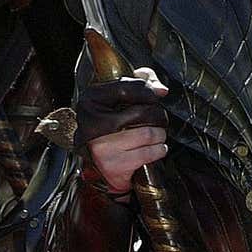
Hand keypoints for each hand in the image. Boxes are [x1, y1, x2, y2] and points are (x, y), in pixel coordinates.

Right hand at [79, 67, 168, 195]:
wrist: (100, 167)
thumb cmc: (112, 129)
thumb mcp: (118, 101)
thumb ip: (139, 84)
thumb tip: (160, 90)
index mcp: (91, 101)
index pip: (125, 88)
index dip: (147, 90)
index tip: (158, 94)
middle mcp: (92, 123)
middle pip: (142, 112)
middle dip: (158, 116)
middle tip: (158, 120)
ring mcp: (102, 146)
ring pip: (148, 133)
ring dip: (160, 134)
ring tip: (156, 135)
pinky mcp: (113, 165)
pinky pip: (149, 152)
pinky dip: (159, 150)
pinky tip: (155, 148)